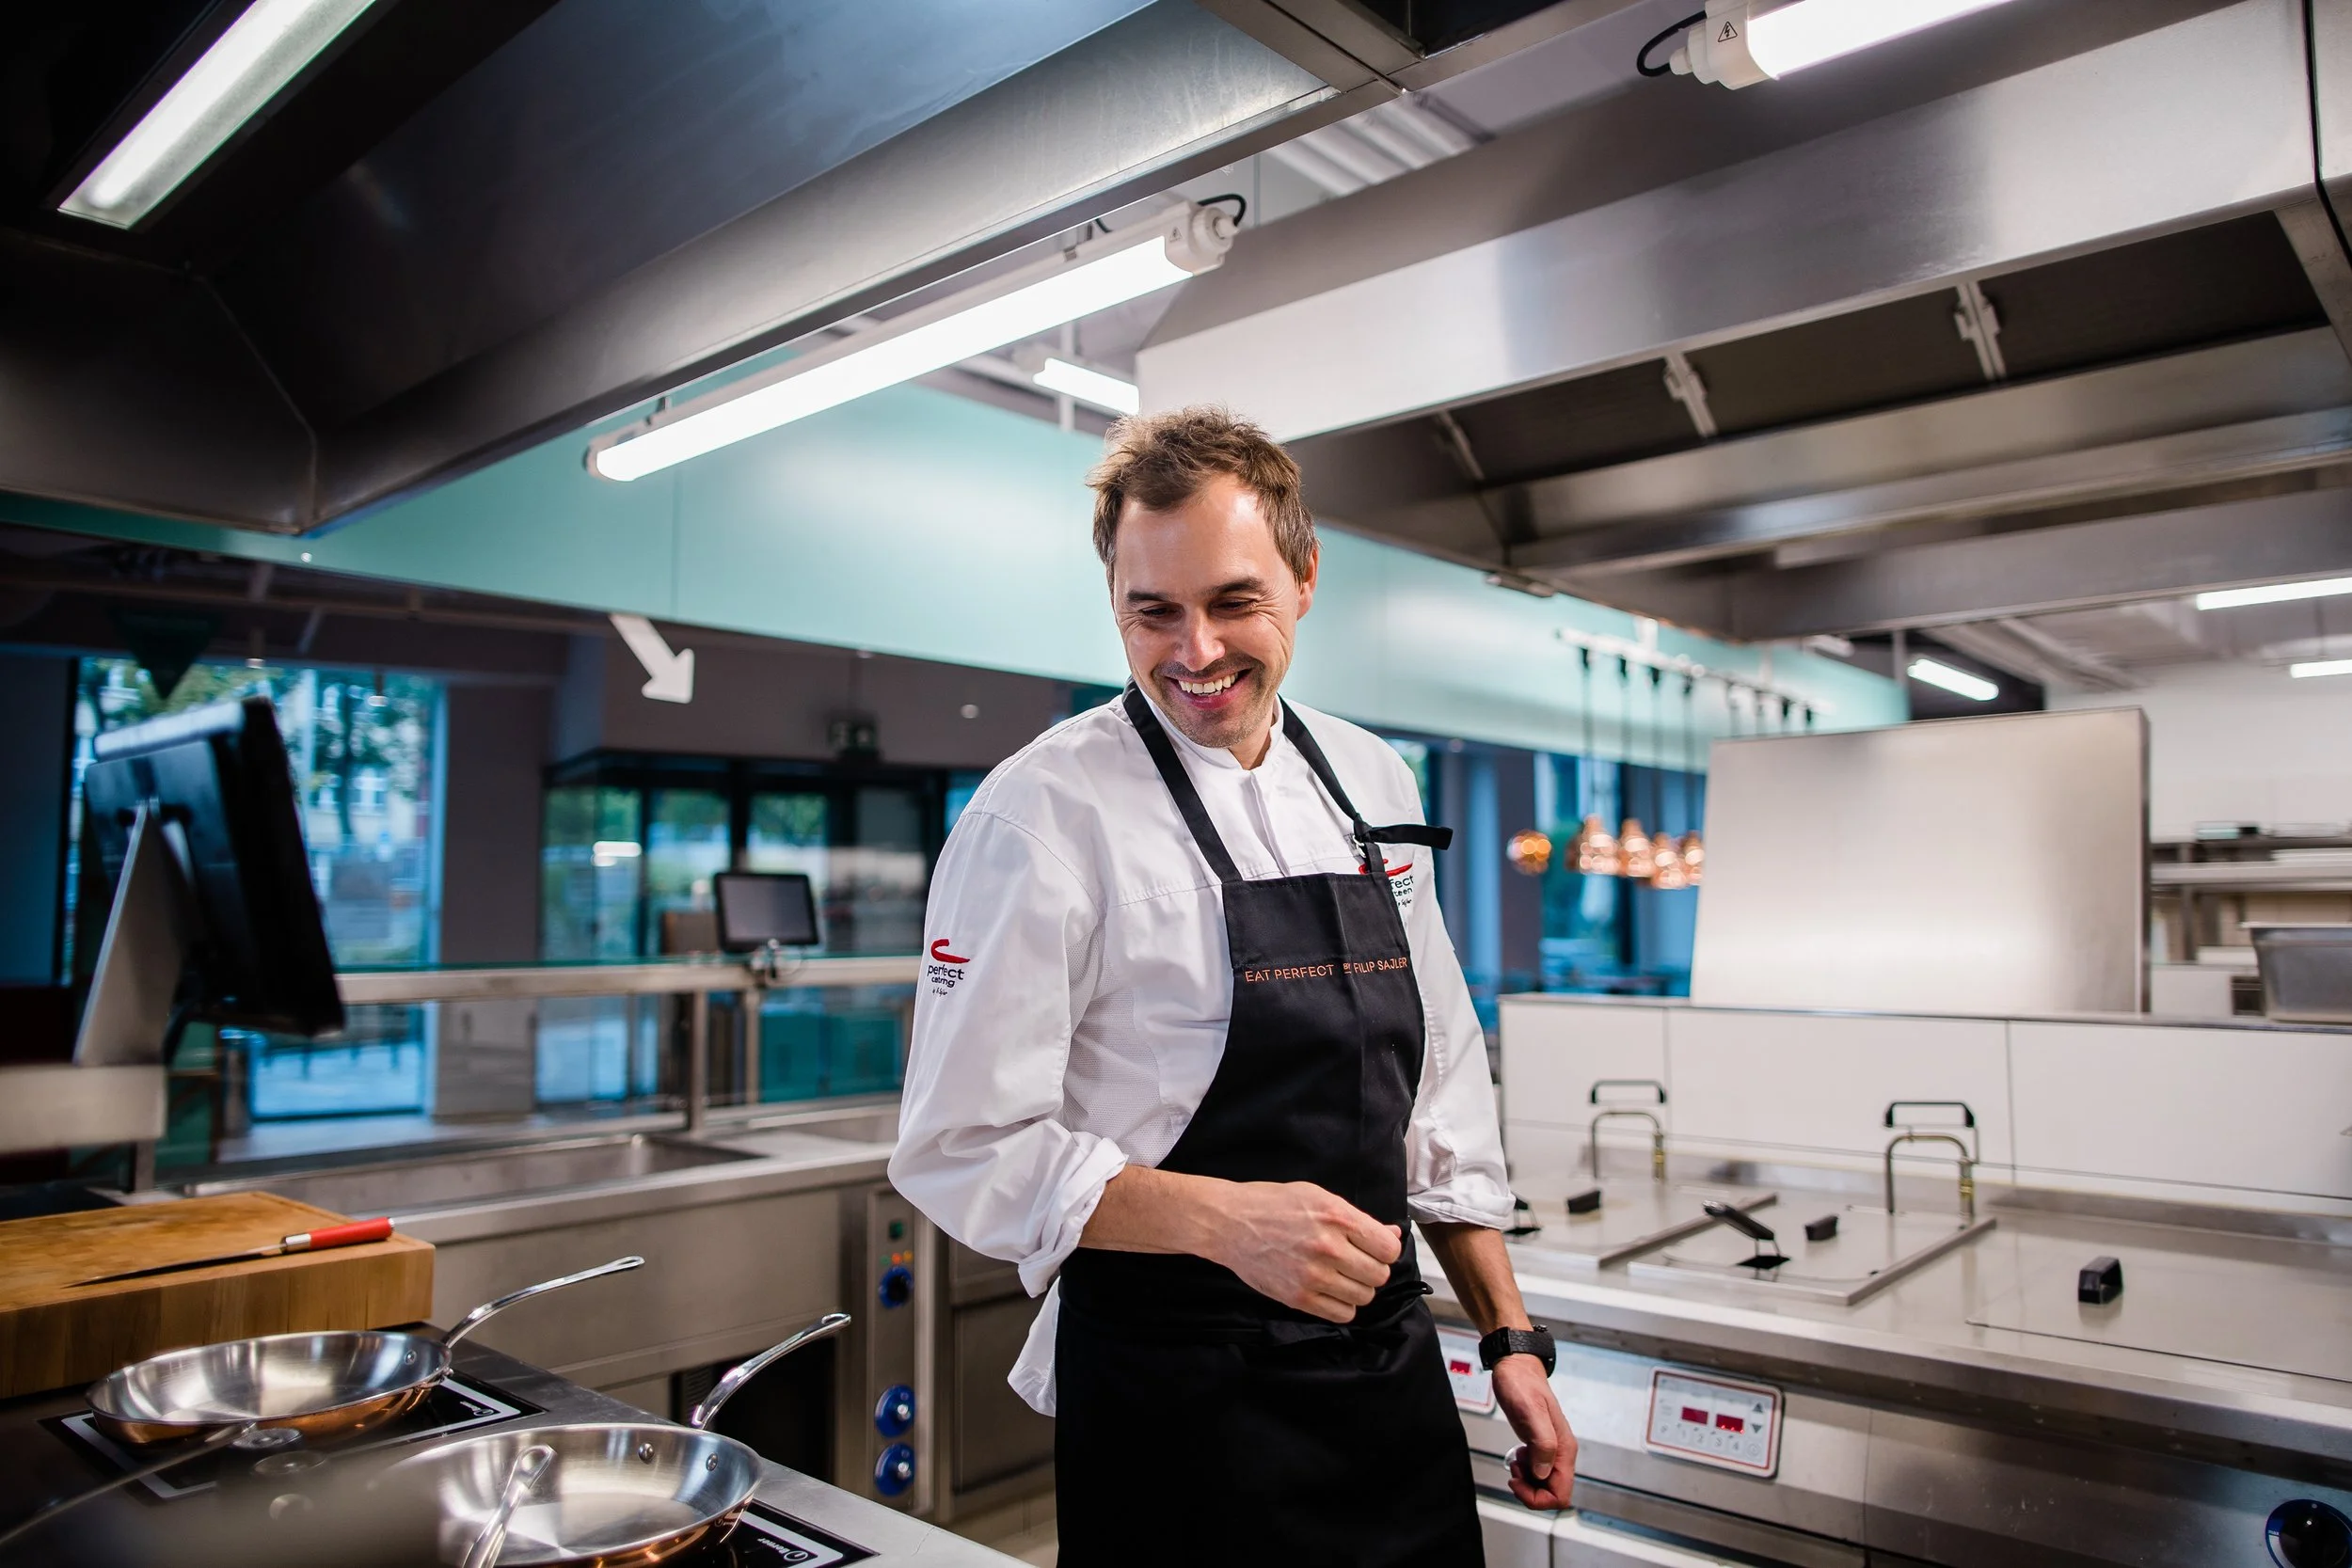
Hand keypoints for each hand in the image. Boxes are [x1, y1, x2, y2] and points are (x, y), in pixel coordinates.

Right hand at [1204, 1181, 1401, 1321]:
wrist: (1230, 1224)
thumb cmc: (1273, 1204)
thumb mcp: (1319, 1197)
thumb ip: (1358, 1218)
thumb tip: (1392, 1234)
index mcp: (1337, 1217)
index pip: (1388, 1248)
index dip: (1384, 1249)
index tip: (1373, 1248)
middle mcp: (1329, 1247)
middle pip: (1379, 1275)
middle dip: (1372, 1269)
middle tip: (1355, 1261)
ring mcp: (1313, 1276)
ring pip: (1364, 1297)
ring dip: (1357, 1288)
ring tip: (1340, 1275)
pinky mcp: (1298, 1298)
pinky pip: (1342, 1314)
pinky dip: (1342, 1305)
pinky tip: (1330, 1290)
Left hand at [1495, 1356, 1574, 1509]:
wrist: (1516, 1368)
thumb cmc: (1522, 1384)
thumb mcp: (1530, 1412)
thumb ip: (1542, 1443)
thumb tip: (1544, 1473)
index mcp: (1564, 1448)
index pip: (1561, 1493)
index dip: (1539, 1498)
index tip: (1519, 1483)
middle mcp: (1561, 1451)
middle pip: (1554, 1492)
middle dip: (1531, 1491)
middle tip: (1515, 1472)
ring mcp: (1552, 1449)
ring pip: (1545, 1484)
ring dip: (1528, 1481)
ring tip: (1516, 1461)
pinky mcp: (1541, 1445)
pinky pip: (1538, 1472)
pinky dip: (1525, 1471)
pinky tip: (1518, 1455)